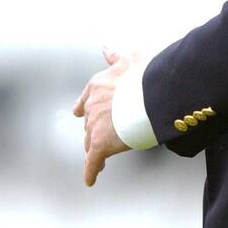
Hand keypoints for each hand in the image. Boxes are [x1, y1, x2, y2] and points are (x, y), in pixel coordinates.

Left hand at [72, 44, 143, 186]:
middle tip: (102, 137)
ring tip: (99, 159)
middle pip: (89, 122)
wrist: (149, 97)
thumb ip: (115, 56)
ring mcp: (94, 127)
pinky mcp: (99, 146)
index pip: (86, 99)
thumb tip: (104, 47)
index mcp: (97, 86)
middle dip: (94, 129)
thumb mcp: (129, 61)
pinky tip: (91, 180)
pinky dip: (91, 171)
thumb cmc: (144, 78)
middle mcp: (91, 106)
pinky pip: (93, 162)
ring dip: (94, 149)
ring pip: (90, 141)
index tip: (77, 111)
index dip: (83, 107)